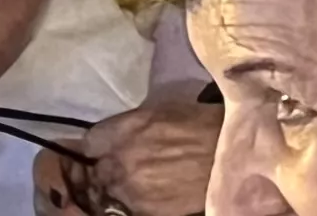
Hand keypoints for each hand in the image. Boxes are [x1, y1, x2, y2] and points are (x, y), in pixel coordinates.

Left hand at [40, 98, 220, 215]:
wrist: (229, 156)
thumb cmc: (200, 125)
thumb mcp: (160, 111)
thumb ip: (128, 126)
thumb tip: (111, 136)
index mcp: (123, 132)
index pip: (87, 143)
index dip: (94, 147)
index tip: (100, 150)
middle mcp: (118, 163)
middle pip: (91, 173)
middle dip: (100, 171)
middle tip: (116, 170)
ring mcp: (129, 193)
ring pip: (105, 196)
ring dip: (113, 191)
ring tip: (134, 185)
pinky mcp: (144, 213)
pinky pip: (125, 210)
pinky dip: (130, 205)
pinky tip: (146, 196)